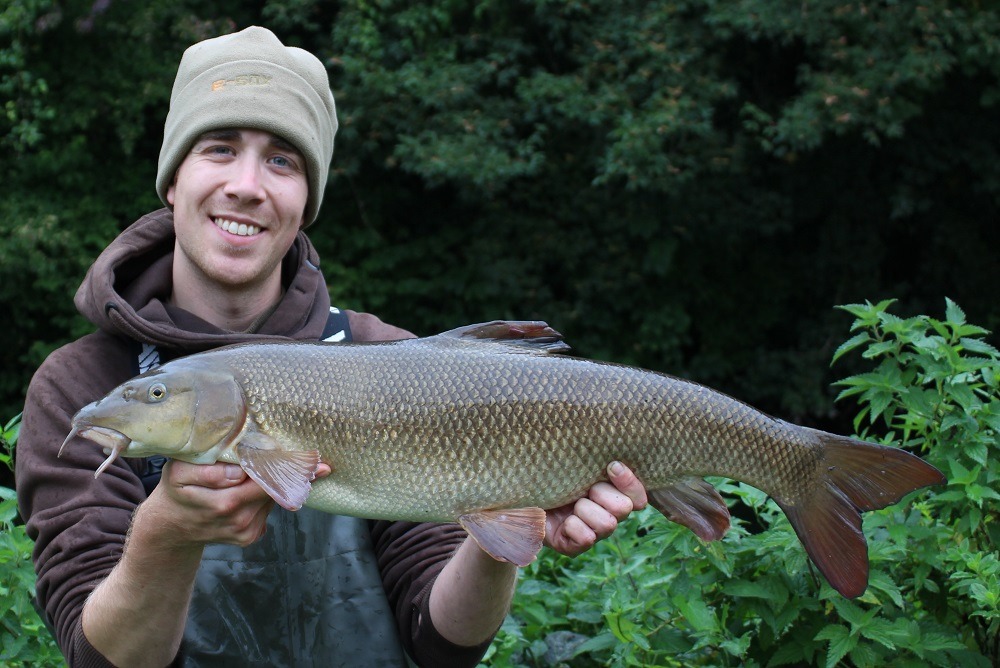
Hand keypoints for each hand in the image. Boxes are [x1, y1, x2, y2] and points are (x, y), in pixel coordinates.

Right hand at [144, 460, 331, 548]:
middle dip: (293, 475)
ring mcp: (245, 532)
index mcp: (224, 502)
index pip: (265, 480)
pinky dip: (266, 497)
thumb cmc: (177, 490)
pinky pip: (267, 510)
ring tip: (278, 469)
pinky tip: (255, 489)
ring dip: (277, 484)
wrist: (171, 527)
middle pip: (275, 490)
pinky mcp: (250, 538)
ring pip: (272, 499)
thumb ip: (208, 470)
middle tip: (320, 463)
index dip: (290, 469)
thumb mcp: (180, 473)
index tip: (320, 465)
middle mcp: (239, 520)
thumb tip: (238, 473)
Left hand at [543, 461, 647, 556]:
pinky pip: (587, 538)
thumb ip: (591, 459)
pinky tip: (560, 521)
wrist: (517, 497)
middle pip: (624, 508)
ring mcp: (594, 533)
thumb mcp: (569, 462)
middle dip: (600, 493)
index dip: (629, 482)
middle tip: (581, 489)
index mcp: (611, 493)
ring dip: (584, 509)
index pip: (638, 496)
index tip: (611, 466)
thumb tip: (613, 456)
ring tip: (568, 505)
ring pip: (607, 524)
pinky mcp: (576, 547)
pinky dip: (571, 526)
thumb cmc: (546, 473)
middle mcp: (607, 515)